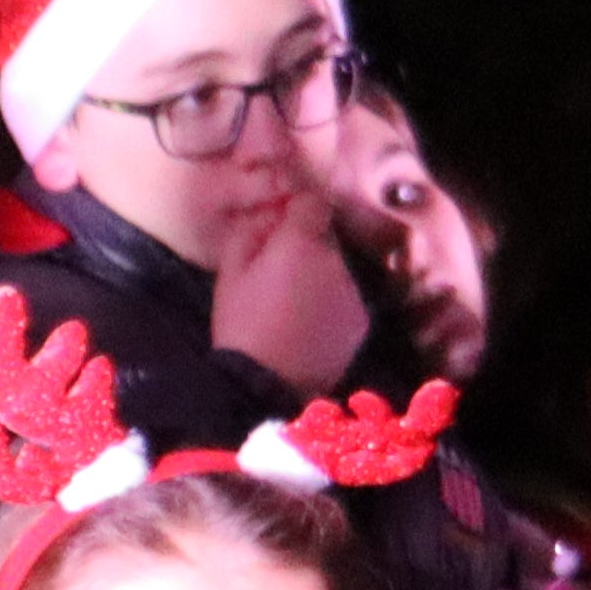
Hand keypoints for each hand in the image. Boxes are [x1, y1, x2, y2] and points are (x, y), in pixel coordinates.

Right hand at [207, 210, 374, 396]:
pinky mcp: (361, 321)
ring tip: (293, 306)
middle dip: (306, 247)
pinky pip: (345, 300)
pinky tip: (308, 327)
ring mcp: (353, 292)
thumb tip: (266, 213)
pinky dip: (331, 306)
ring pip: (337, 270)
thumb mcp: (229, 274)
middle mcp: (336, 261)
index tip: (280, 224)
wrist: (264, 386)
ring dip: (320, 277)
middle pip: (326, 238)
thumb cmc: (240, 326)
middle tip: (279, 273)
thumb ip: (250, 233)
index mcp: (301, 244)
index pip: (312, 203)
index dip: (296, 210)